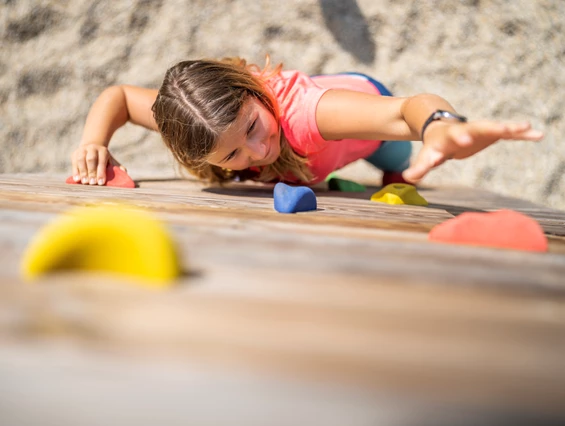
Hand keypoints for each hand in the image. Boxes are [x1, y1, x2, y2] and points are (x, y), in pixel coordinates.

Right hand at [71, 144, 125, 184]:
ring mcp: (82, 150)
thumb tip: (124, 173)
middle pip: (91, 160)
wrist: (92, 146)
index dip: (101, 172)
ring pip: (81, 160)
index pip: (102, 161)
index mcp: (103, 151)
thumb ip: (117, 167)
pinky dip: (75, 171)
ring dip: (83, 172)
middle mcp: (92, 148)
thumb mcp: (111, 160)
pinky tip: (76, 179)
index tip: (101, 182)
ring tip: (84, 182)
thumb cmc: (103, 158)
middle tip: (92, 183)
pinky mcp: (75, 154)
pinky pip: (74, 162)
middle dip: (92, 172)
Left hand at [402, 120, 542, 182]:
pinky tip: (538, 134)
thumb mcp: (427, 155)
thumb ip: (420, 167)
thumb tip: (409, 177)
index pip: (453, 137)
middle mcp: (467, 129)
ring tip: (525, 127)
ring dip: (511, 127)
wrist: (442, 127)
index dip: (458, 138)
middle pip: (478, 127)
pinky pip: (509, 133)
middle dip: (490, 128)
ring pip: (497, 127)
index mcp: (450, 135)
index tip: (464, 140)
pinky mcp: (491, 133)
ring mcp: (481, 129)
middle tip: (502, 128)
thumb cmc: (435, 144)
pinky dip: (522, 134)